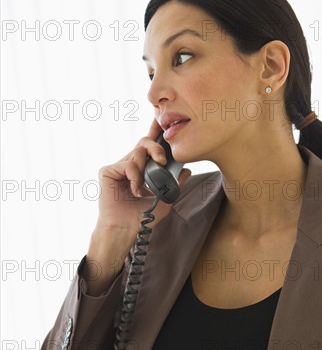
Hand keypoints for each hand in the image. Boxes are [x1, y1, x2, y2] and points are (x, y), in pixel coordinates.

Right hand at [95, 118, 190, 236]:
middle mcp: (128, 165)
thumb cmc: (141, 218)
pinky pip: (127, 164)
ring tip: (144, 186)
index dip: (155, 131)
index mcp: (140, 169)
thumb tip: (187, 170)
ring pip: (136, 153)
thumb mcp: (164, 200)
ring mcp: (117, 167)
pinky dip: (134, 176)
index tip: (162, 119)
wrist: (125, 230)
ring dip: (145, 168)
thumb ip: (175, 185)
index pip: (148, 146)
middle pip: (144, 143)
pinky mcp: (107, 171)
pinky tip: (134, 190)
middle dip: (156, 147)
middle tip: (163, 160)